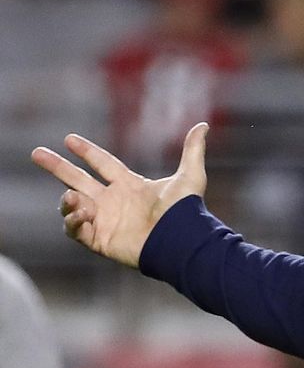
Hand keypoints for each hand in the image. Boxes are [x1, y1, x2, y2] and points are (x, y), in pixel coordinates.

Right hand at [31, 123, 208, 267]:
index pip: (102, 164)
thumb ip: (193, 150)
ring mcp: (106, 220)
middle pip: (77, 179)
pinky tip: (81, 212)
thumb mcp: (191, 177)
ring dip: (68, 200)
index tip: (68, 139)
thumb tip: (203, 125)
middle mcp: (114, 201)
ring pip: (72, 206)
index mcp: (130, 185)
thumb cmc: (186, 212)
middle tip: (36, 153)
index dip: (86, 151)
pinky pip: (75, 230)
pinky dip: (72, 221)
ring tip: (74, 197)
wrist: (181, 242)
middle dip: (57, 167)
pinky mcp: (101, 240)